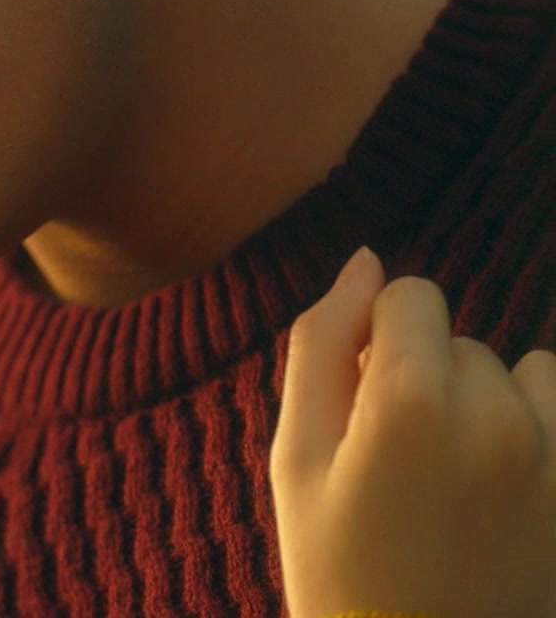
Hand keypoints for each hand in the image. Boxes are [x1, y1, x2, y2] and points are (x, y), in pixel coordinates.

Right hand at [272, 247, 555, 617]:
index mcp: (412, 402)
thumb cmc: (338, 567)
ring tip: (456, 477)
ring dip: (493, 402)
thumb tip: (364, 259)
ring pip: (525, 371)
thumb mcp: (295, 456)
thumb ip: (320, 344)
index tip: (360, 405)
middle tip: (397, 466)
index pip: (410, 295)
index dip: (375, 341)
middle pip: (460, 340)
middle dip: (428, 378)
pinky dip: (539, 433)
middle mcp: (501, 417)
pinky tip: (502, 489)